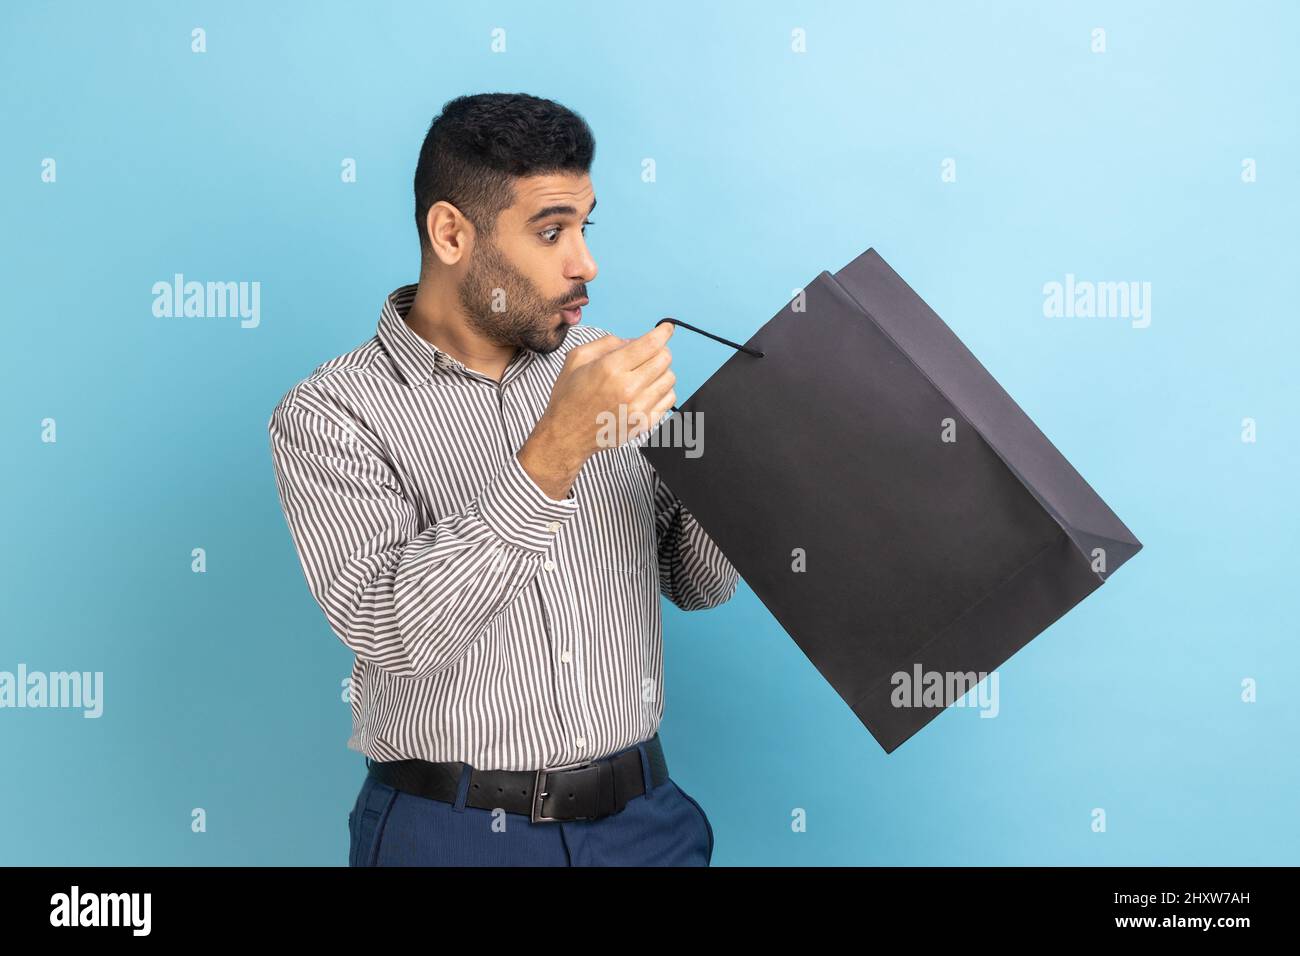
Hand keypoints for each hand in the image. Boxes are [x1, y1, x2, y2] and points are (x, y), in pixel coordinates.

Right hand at [518, 323, 675, 498]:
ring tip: (645, 374)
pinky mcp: (644, 423)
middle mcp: (627, 388)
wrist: (567, 436)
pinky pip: (669, 399)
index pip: (650, 344)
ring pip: (670, 378)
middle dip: (659, 350)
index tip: (666, 328)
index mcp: (610, 368)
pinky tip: (648, 390)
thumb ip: (606, 343)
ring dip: (661, 371)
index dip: (663, 332)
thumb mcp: (576, 359)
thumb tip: (632, 341)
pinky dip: (663, 391)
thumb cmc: (569, 398)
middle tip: (648, 353)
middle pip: (664, 358)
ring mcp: (638, 408)